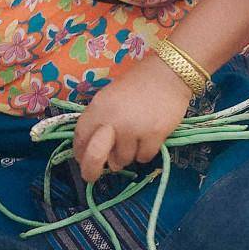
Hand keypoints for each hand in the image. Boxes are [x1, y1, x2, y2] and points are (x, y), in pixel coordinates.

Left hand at [72, 57, 192, 181]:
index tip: (81, 159)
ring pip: (123, 160)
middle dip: (91, 171)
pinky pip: (144, 158)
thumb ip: (100, 120)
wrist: (169, 72)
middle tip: (92, 177)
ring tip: (134, 138)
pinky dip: (145, 152)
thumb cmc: (137, 83)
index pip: (81, 137)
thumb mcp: (109, 97)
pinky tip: (149, 138)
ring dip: (126, 155)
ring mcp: (134, 129)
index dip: (79, 152)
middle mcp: (113, 120)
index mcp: (98, 108)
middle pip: (95, 157)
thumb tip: (98, 151)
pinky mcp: (154, 135)